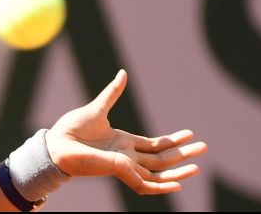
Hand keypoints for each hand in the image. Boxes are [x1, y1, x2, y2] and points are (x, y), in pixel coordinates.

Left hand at [44, 70, 207, 194]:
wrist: (56, 143)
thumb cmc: (71, 129)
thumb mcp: (97, 108)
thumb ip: (113, 93)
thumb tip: (123, 73)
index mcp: (123, 141)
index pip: (155, 144)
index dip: (173, 140)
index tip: (191, 134)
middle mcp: (127, 155)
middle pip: (161, 158)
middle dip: (183, 154)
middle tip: (203, 149)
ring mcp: (124, 165)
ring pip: (157, 173)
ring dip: (178, 171)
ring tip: (197, 167)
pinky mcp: (118, 171)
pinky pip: (144, 185)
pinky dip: (160, 187)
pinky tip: (176, 184)